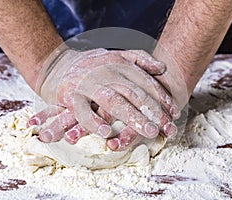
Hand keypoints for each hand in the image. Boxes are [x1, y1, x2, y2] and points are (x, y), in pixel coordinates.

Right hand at [27, 44, 179, 148]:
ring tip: (149, 131)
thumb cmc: (92, 65)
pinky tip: (106, 133)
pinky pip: (83, 111)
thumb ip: (139, 59)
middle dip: (153, 112)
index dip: (162, 98)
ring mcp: (88, 84)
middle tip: (167, 128)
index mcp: (119, 64)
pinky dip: (94, 122)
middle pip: (134, 92)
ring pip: (113, 101)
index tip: (174, 113)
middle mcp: (106, 72)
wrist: (57, 64)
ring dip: (132, 117)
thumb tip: (162, 67)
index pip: (146, 82)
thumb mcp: (116, 56)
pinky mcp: (71, 96)